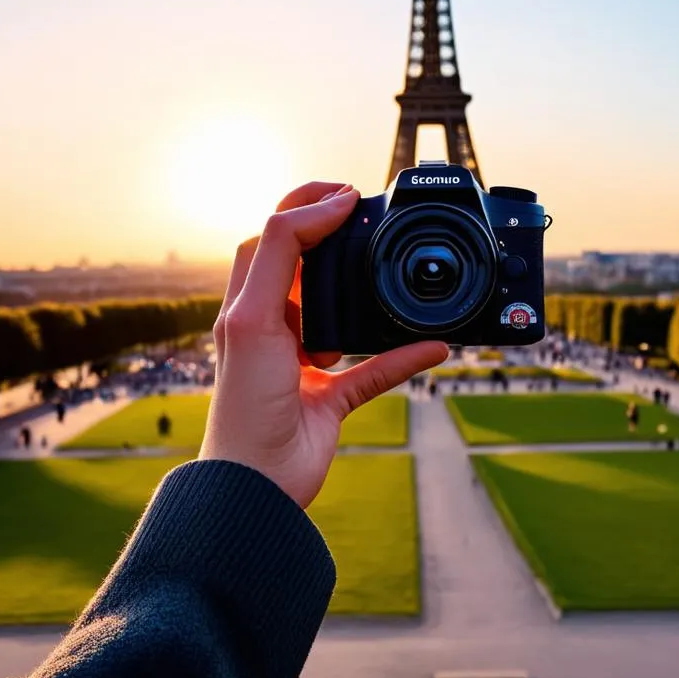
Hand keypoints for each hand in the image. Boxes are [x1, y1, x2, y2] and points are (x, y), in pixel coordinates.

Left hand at [199, 181, 447, 507]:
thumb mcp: (254, 314)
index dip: (304, 207)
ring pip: (343, 316)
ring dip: (369, 295)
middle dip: (337, 237)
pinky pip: (376, 368)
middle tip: (373, 215)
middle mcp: (273, 328)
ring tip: (393, 266)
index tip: (348, 193)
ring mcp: (303, 363)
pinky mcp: (330, 398)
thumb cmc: (243, 401)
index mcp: (247, 304)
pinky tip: (435, 346)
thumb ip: (281, 253)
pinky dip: (404, 355)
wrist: (256, 484)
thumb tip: (327, 207)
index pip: (272, 237)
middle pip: (306, 266)